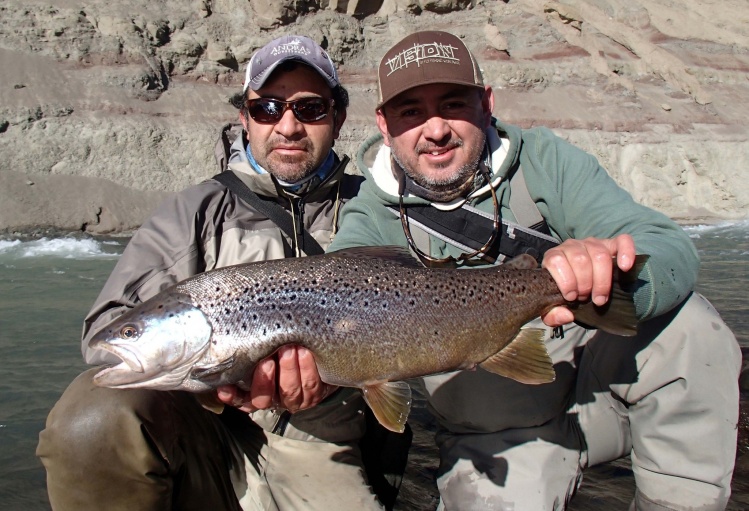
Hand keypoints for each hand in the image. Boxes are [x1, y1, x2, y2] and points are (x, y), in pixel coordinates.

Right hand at [216, 345, 336, 413]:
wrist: (311, 353)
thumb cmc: (278, 346)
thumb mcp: (263, 347)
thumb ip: (251, 345)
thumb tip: (231, 327)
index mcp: (251, 392)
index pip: (237, 398)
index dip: (231, 396)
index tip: (225, 387)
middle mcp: (270, 400)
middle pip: (263, 398)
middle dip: (265, 380)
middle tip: (268, 360)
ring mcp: (291, 400)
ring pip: (289, 391)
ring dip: (289, 370)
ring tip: (290, 349)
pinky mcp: (312, 396)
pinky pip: (310, 385)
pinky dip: (307, 368)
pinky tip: (305, 352)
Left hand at [540, 234, 635, 326]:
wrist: (579, 286)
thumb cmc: (565, 294)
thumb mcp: (554, 308)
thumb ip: (553, 315)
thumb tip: (567, 315)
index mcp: (553, 257)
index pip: (556, 260)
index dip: (566, 281)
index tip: (572, 298)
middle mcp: (572, 246)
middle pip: (580, 260)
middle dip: (585, 285)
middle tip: (586, 298)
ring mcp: (592, 243)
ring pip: (600, 255)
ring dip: (602, 281)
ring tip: (599, 297)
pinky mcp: (611, 244)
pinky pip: (622, 241)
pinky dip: (626, 252)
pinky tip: (625, 267)